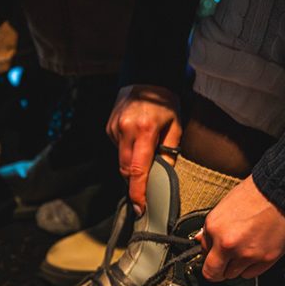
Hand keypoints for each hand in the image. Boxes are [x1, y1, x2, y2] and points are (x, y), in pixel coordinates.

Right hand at [106, 84, 181, 215]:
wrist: (146, 77)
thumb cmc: (165, 102)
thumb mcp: (175, 126)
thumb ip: (170, 153)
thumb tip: (165, 177)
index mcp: (144, 131)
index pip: (138, 170)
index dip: (138, 193)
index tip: (140, 208)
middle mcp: (125, 130)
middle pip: (126, 170)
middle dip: (134, 183)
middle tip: (144, 193)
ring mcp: (114, 129)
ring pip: (121, 161)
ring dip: (132, 166)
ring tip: (145, 154)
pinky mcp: (109, 128)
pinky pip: (118, 149)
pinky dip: (127, 152)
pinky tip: (136, 141)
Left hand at [198, 175, 284, 280]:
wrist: (282, 192)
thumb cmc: (256, 194)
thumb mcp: (225, 206)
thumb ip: (211, 228)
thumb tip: (201, 239)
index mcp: (215, 228)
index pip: (203, 256)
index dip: (210, 256)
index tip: (215, 255)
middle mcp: (228, 244)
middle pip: (215, 274)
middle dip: (218, 269)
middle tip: (226, 261)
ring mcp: (247, 254)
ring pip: (233, 275)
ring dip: (237, 266)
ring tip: (246, 247)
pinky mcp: (266, 259)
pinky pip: (251, 274)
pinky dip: (252, 266)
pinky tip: (257, 250)